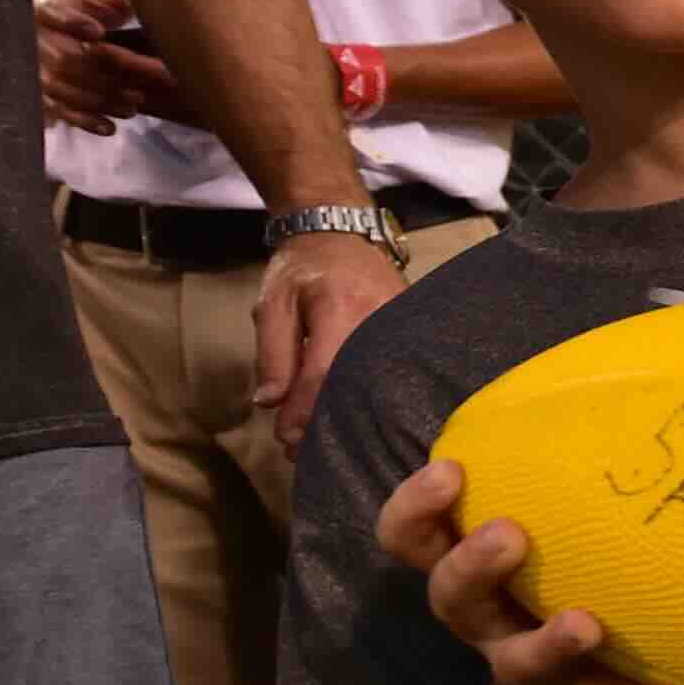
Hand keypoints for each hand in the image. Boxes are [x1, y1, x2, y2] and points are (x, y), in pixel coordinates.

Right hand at [33, 0, 178, 133]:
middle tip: (139, 90)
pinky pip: (56, 109)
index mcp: (48, 5)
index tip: (97, 32)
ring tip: (133, 107)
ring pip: (61, 88)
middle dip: (104, 77)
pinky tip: (109, 128)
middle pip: (65, 59)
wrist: (55, 25)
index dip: (71, 22)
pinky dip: (83, 120)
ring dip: (99, 101)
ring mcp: (32, 66)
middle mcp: (33, 35)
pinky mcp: (38, 90)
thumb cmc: (86, 8)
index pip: (52, 11)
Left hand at [253, 230, 404, 454]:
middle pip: (356, 385)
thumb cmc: (303, 269)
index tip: (285, 438)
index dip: (304, 412)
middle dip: (326, 422)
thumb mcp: (273, 303)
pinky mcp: (412, 333)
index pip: (324, 372)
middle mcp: (381, 318)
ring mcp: (403, 326)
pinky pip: (390, 373)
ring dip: (348, 414)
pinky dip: (367, 397)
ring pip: (377, 383)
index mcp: (342, 306)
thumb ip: (272, 352)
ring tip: (321, 438)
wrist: (342, 235)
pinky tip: (350, 414)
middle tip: (300, 450)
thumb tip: (270, 403)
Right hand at [374, 459, 683, 684]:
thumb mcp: (553, 481)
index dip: (417, 507)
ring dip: (546, 643)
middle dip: (470, 567)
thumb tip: (622, 350)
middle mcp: (479, 609)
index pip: (408, 533)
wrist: (598, 617)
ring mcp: (522, 652)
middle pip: (450, 597)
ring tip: (586, 624)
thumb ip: (564, 431)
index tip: (452, 471)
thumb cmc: (565, 527)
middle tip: (510, 535)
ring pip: (513, 661)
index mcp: (460, 553)